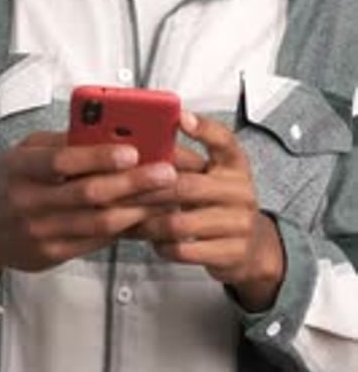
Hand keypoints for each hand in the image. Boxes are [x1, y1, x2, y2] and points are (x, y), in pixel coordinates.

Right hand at [0, 131, 176, 297]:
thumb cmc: (8, 182)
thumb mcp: (23, 152)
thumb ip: (60, 143)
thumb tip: (105, 131)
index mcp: (19, 169)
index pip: (61, 162)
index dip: (98, 157)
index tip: (131, 151)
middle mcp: (28, 202)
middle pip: (88, 194)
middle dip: (132, 183)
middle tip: (165, 173)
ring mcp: (40, 232)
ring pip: (98, 222)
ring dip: (137, 209)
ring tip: (165, 196)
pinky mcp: (52, 255)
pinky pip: (95, 242)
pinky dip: (123, 228)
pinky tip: (144, 215)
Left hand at [134, 113, 284, 311]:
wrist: (252, 246)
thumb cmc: (220, 203)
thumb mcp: (212, 174)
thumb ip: (184, 160)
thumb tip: (142, 144)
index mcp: (234, 164)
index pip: (223, 140)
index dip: (202, 128)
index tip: (180, 118)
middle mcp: (241, 191)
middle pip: (186, 186)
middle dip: (147, 190)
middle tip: (119, 189)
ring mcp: (239, 223)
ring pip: (179, 223)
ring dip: (147, 222)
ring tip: (128, 218)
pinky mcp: (231, 253)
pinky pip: (184, 250)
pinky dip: (160, 245)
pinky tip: (151, 238)